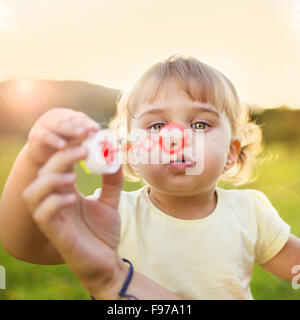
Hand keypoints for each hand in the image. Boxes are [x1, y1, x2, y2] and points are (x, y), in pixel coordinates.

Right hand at [22, 145, 127, 298]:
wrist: (107, 261)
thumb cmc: (104, 232)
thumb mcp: (110, 201)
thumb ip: (112, 181)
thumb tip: (115, 158)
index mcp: (66, 192)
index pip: (59, 165)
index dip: (68, 149)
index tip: (86, 137)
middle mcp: (55, 202)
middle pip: (44, 173)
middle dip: (61, 158)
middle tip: (82, 149)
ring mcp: (53, 218)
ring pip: (33, 193)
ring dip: (50, 179)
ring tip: (72, 176)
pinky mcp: (55, 234)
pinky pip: (43, 215)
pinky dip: (53, 203)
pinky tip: (71, 199)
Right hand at [26, 108, 99, 165]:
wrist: (43, 157)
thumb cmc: (63, 147)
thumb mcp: (75, 142)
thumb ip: (85, 138)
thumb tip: (101, 139)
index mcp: (67, 116)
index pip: (79, 117)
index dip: (88, 122)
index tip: (97, 129)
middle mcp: (55, 117)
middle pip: (70, 119)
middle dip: (81, 124)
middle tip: (90, 130)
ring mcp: (45, 124)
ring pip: (59, 125)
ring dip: (71, 130)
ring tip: (81, 135)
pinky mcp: (36, 134)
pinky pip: (46, 136)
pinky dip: (55, 140)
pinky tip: (63, 146)